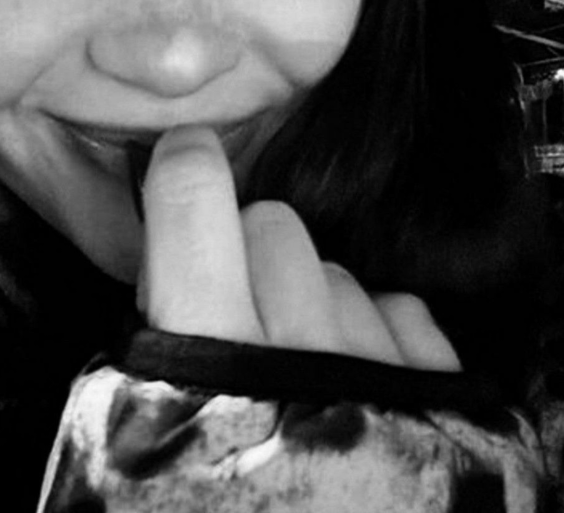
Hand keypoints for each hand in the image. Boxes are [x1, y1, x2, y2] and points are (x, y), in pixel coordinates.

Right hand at [137, 126, 459, 370]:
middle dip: (250, 256)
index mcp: (204, 349)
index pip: (193, 196)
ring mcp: (373, 363)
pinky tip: (355, 375)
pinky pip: (399, 308)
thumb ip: (153, 314)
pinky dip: (375, 332)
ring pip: (336, 270)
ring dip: (314, 301)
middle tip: (239, 313)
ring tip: (302, 366)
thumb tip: (161, 242)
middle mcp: (297, 346)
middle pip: (273, 224)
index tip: (185, 160)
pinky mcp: (432, 384)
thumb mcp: (140, 413)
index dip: (184, 164)